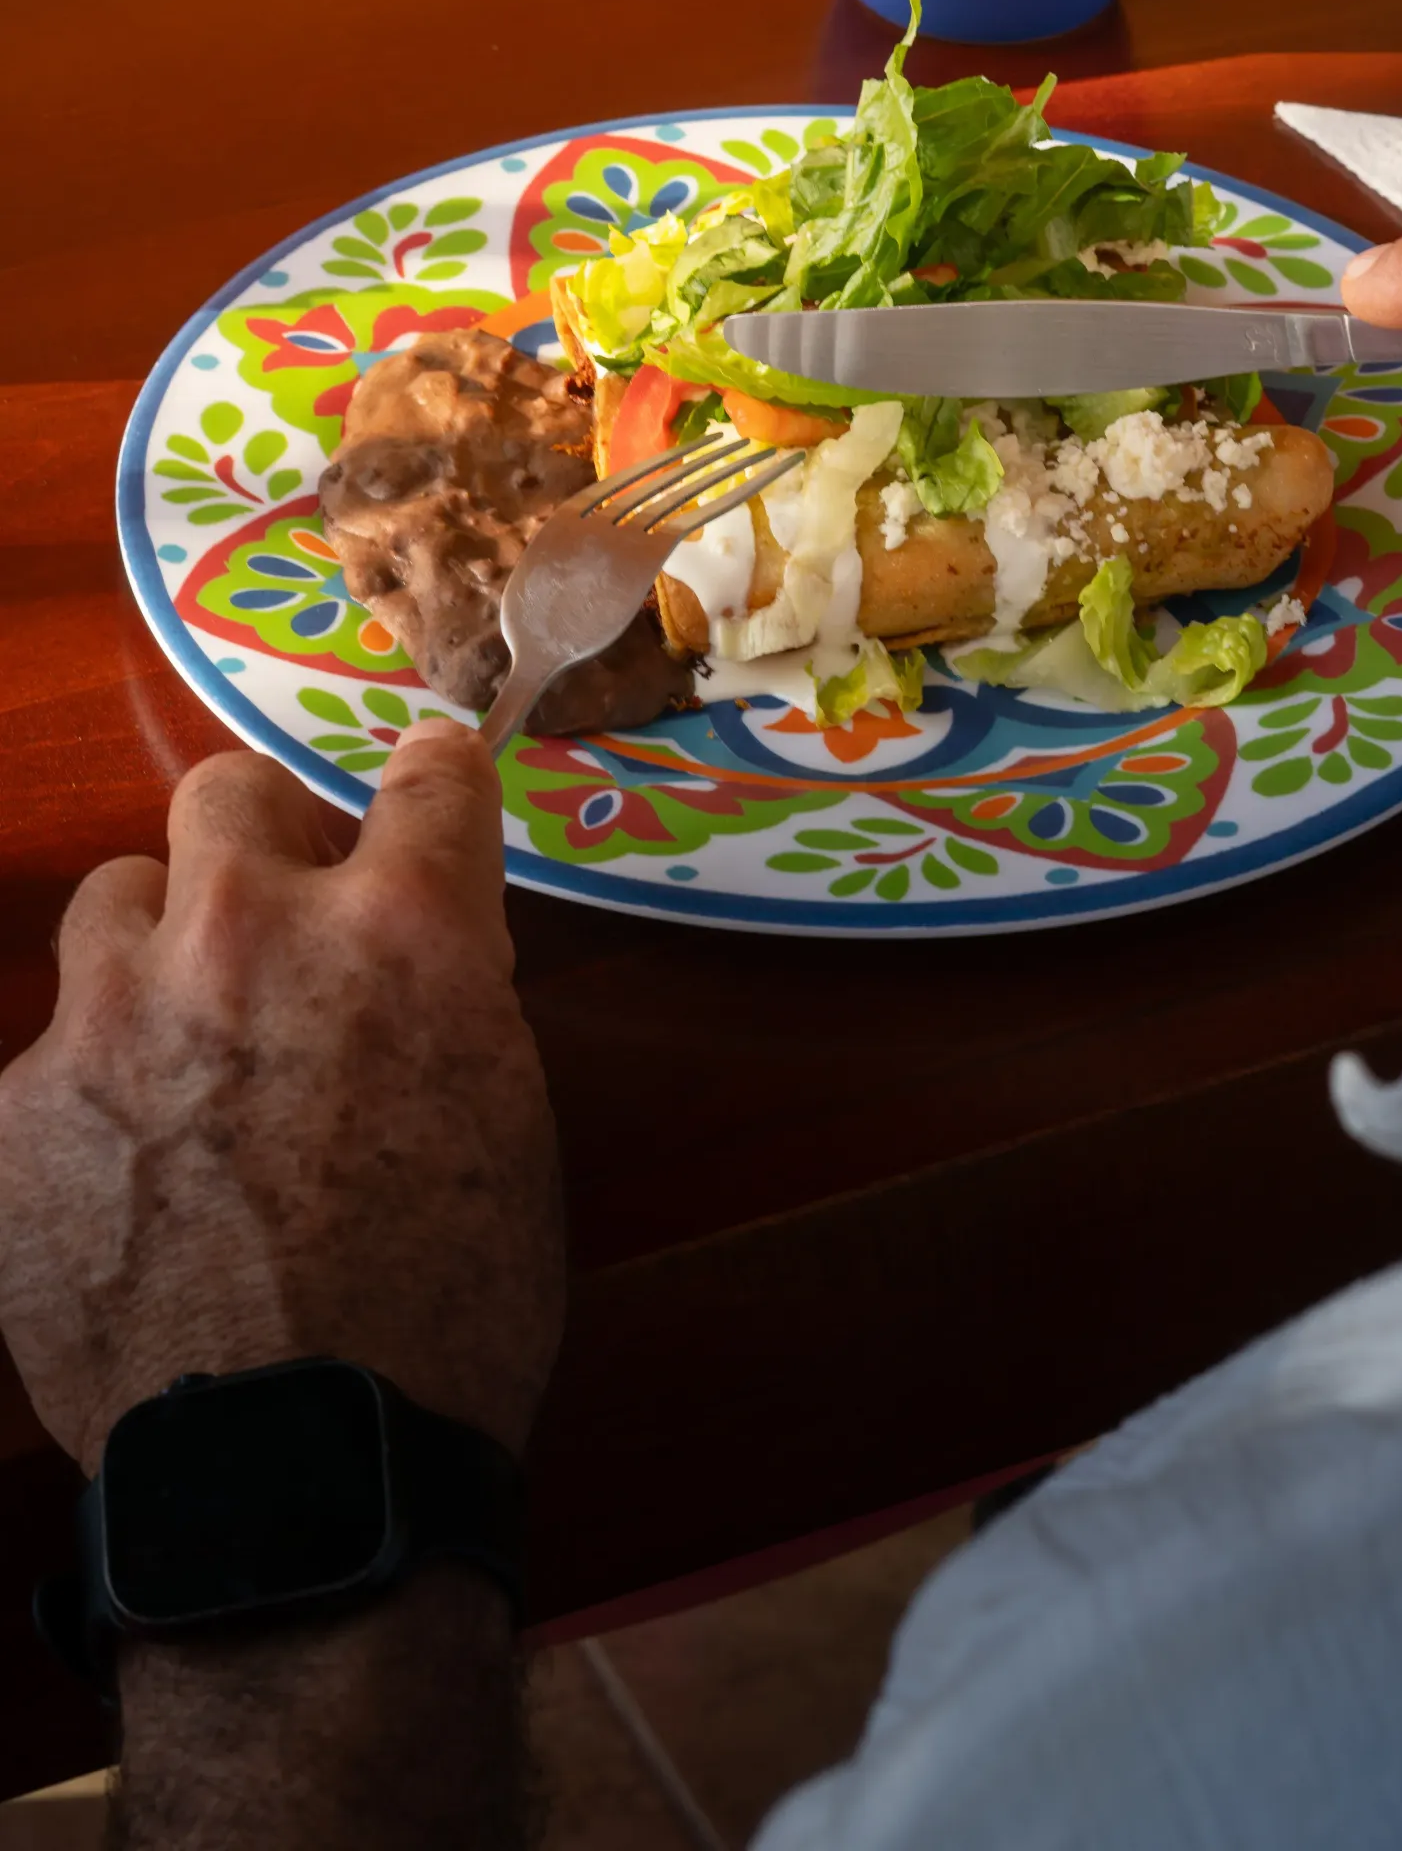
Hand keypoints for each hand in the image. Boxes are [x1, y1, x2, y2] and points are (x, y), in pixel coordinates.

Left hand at [0, 720, 563, 1472]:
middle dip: (267, 838)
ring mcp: (113, 1015)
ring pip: (116, 899)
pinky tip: (127, 1183)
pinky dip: (94, 1094)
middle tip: (286, 912)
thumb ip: (448, 1003)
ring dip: (162, 950)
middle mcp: (248, 934)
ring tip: (185, 1047)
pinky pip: (54, 1051)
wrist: (298, 1473)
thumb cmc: (449, 1310)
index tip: (425, 795)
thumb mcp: (506, 1123)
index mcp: (402, 933)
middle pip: (229, 790)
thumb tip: (405, 963)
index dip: (432, 782)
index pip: (427, 775)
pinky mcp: (16, 1108)